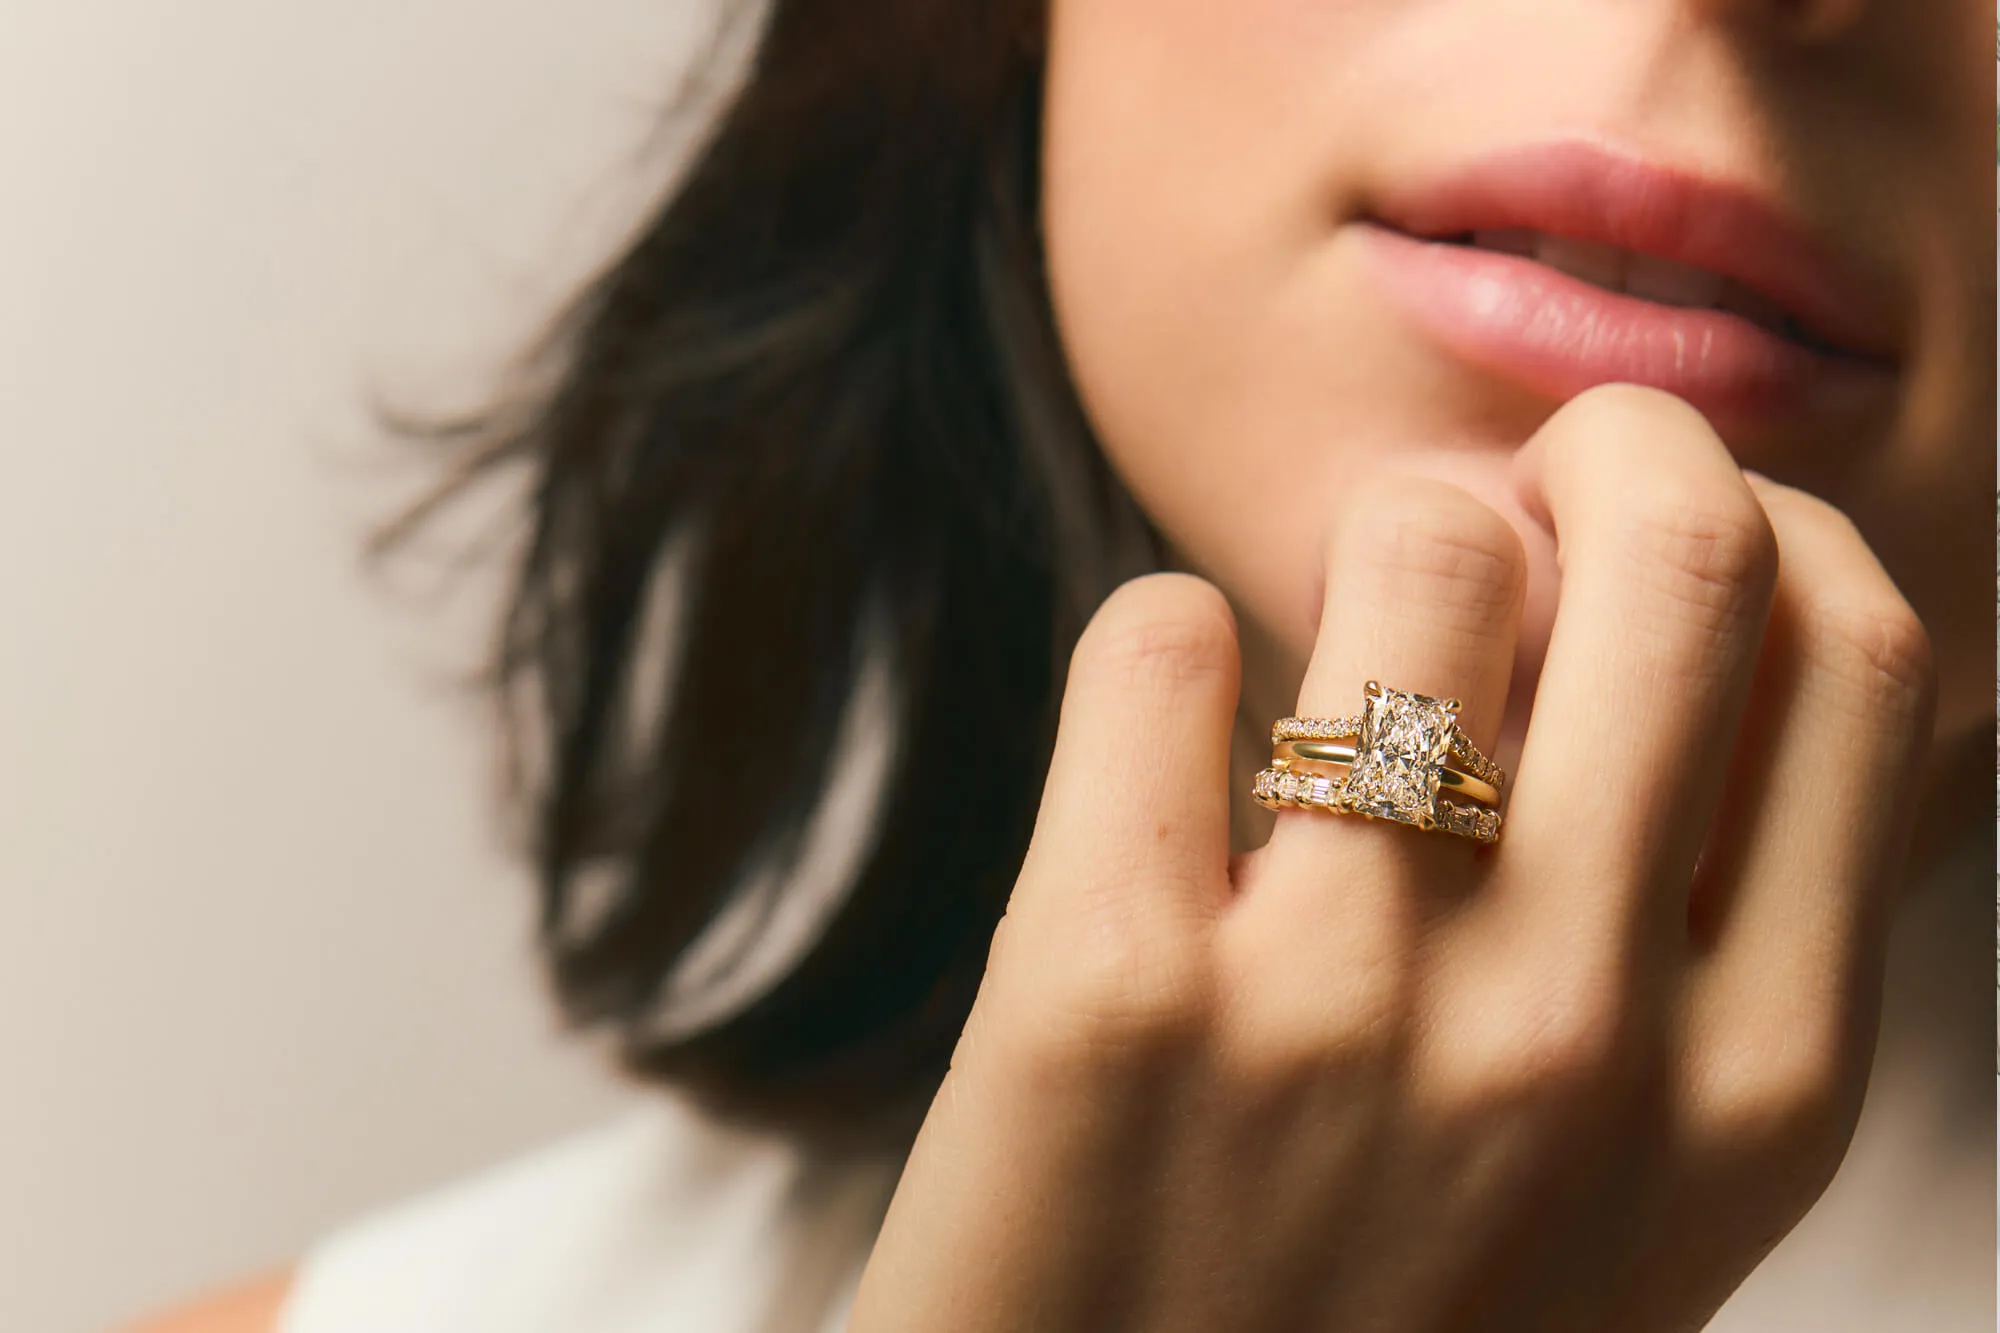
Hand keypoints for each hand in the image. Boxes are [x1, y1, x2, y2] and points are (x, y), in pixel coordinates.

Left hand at [844, 385, 1935, 1332]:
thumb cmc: (1379, 1327)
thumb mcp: (1637, 1194)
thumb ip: (1712, 950)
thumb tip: (1721, 645)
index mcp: (1750, 1090)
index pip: (1857, 651)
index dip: (1758, 532)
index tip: (1646, 551)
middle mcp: (1580, 1037)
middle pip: (1684, 543)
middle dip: (1603, 450)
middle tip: (1499, 501)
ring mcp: (1344, 1008)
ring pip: (1421, 542)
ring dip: (1371, 540)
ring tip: (1318, 655)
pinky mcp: (1109, 988)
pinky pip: (1160, 641)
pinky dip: (1158, 644)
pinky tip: (1160, 739)